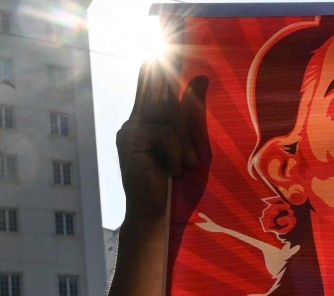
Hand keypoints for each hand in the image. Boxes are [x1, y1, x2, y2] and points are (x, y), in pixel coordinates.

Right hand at [116, 62, 210, 227]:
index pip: (151, 84)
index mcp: (148, 121)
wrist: (158, 217)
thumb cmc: (176, 186)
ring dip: (184, 144)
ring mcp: (131, 130)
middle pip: (166, 97)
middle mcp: (135, 121)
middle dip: (183, 114)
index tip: (158, 40)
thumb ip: (192, 114)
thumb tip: (202, 78)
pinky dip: (176, 153)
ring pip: (170, 115)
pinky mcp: (131, 140)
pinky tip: (171, 171)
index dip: (154, 66)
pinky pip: (165, 132)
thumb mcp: (190, 146)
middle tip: (185, 141)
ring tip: (181, 168)